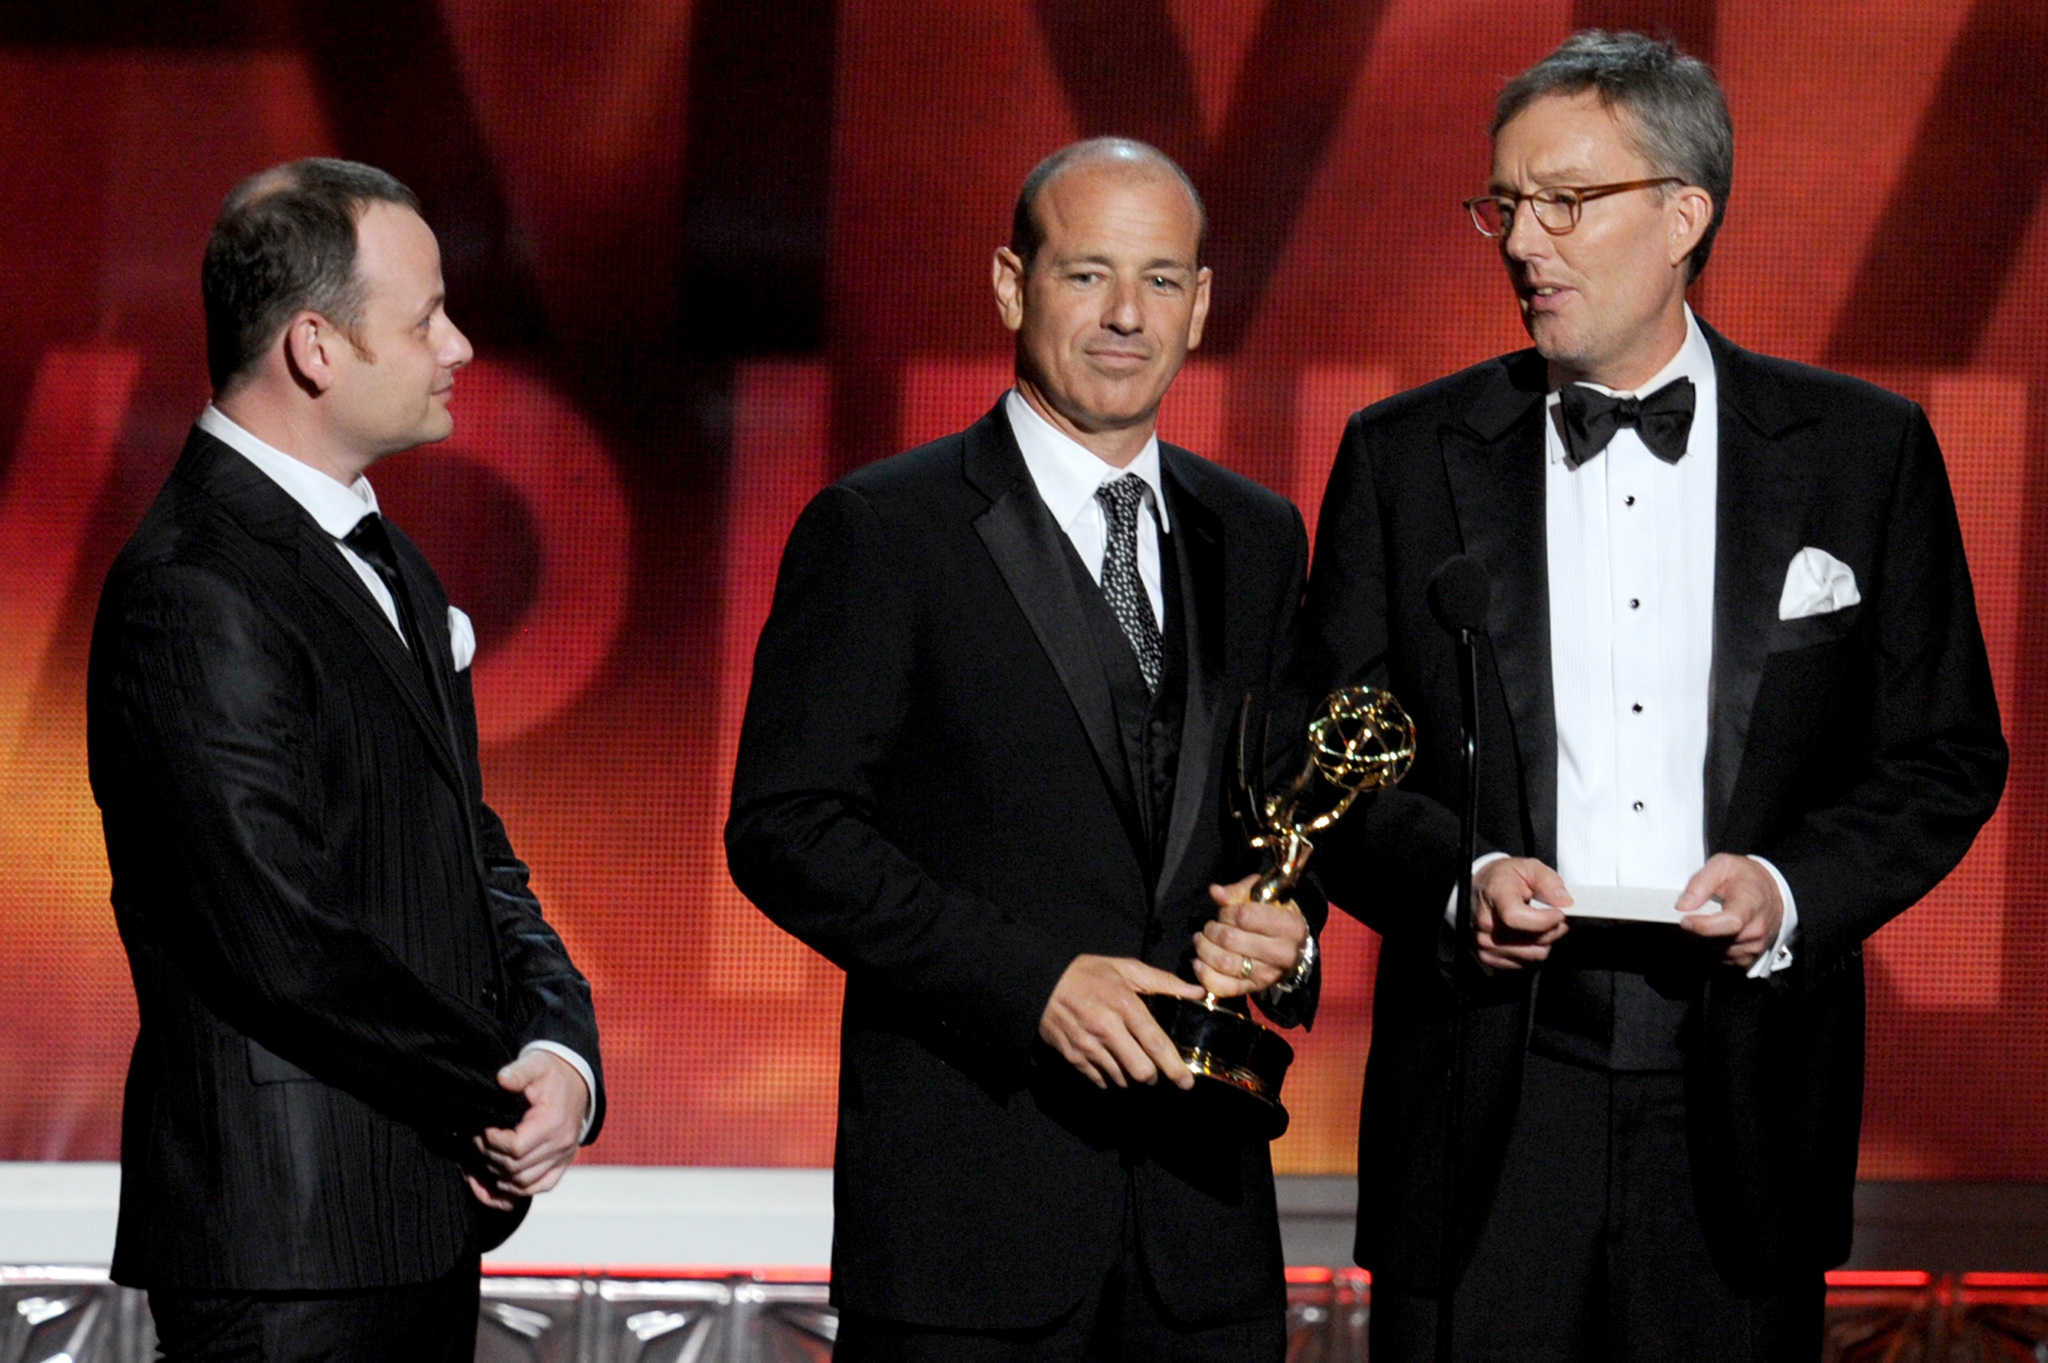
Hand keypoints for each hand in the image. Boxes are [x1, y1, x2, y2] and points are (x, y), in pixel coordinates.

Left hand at [465, 1049, 589, 1209]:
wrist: (576, 1080)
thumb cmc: (551, 1073)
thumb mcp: (535, 1063)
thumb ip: (519, 1072)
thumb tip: (502, 1080)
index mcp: (554, 1122)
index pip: (516, 1148)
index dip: (492, 1142)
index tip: (480, 1129)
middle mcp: (562, 1144)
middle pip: (516, 1168)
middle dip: (489, 1156)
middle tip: (476, 1140)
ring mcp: (564, 1156)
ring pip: (524, 1183)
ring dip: (499, 1174)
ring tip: (484, 1156)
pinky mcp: (563, 1163)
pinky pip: (540, 1186)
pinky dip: (518, 1189)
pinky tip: (500, 1179)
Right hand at [1039, 955, 1204, 1089]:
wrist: (1042, 983)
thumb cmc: (1088, 974)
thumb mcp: (1126, 968)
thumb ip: (1163, 982)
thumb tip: (1197, 993)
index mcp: (1124, 1005)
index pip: (1155, 1043)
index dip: (1174, 1067)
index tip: (1186, 1082)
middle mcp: (1107, 1029)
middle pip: (1141, 1071)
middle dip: (1153, 1076)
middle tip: (1154, 1069)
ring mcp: (1088, 1046)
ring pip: (1121, 1080)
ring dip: (1131, 1077)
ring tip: (1130, 1063)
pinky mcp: (1073, 1057)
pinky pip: (1100, 1081)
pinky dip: (1110, 1078)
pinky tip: (1110, 1063)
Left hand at [1192, 874, 1308, 996]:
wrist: (1288, 946)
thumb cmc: (1272, 915)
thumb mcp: (1262, 896)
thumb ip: (1238, 892)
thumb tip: (1216, 892)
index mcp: (1291, 926)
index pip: (1245, 916)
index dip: (1227, 912)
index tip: (1225, 912)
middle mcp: (1284, 953)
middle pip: (1231, 940)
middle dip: (1212, 930)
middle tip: (1210, 926)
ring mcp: (1269, 975)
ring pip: (1225, 962)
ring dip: (1204, 949)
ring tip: (1201, 939)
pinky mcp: (1253, 989)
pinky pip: (1224, 987)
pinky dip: (1205, 975)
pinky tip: (1198, 962)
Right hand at [1470, 857, 1570, 970]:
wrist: (1479, 889)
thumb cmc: (1504, 878)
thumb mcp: (1529, 867)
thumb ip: (1549, 881)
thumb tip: (1564, 902)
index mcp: (1494, 894)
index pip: (1516, 917)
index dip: (1544, 920)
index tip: (1559, 913)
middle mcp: (1485, 922)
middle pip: (1531, 940)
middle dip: (1553, 929)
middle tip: (1556, 917)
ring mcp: (1484, 942)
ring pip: (1532, 955)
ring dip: (1544, 942)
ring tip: (1542, 926)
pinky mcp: (1486, 956)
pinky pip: (1523, 964)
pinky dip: (1532, 951)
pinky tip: (1528, 935)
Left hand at [1674, 854, 1783, 968]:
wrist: (1771, 891)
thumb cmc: (1748, 878)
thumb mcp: (1722, 865)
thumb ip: (1700, 883)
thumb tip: (1683, 906)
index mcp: (1751, 904)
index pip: (1730, 923)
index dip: (1703, 925)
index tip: (1685, 920)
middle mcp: (1756, 929)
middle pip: (1717, 940)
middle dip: (1696, 931)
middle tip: (1691, 917)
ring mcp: (1755, 946)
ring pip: (1715, 952)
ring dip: (1703, 940)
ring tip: (1706, 921)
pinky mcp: (1750, 958)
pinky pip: (1722, 959)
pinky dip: (1713, 948)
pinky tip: (1716, 932)